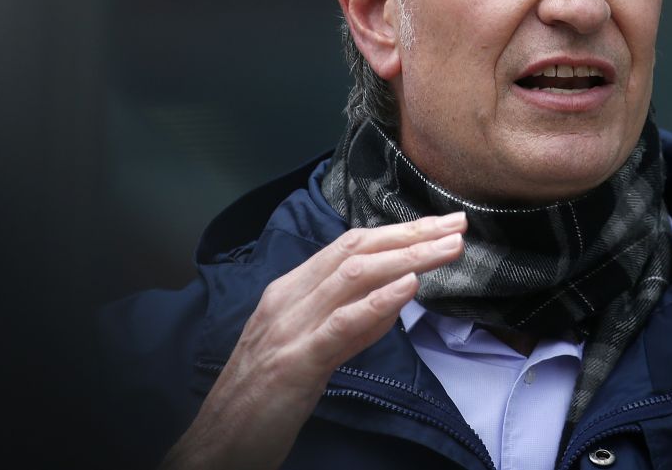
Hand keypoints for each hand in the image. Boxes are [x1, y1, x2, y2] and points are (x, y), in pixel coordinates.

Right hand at [161, 212, 467, 469]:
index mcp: (289, 293)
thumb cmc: (262, 399)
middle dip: (411, 234)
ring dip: (408, 257)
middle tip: (457, 225)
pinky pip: (340, 324)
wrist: (214, 446)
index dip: (399, 231)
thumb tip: (397, 294)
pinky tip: (410, 286)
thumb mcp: (309, 349)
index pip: (350, 247)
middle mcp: (288, 300)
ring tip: (448, 248)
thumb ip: (351, 322)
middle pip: (357, 251)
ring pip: (353, 276)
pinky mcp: (294, 363)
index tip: (441, 225)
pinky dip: (378, 302)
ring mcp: (289, 328)